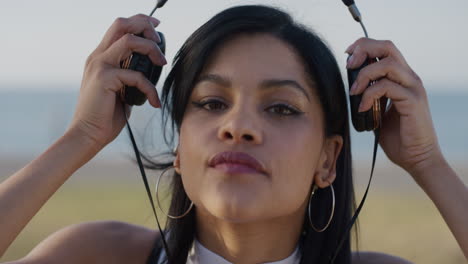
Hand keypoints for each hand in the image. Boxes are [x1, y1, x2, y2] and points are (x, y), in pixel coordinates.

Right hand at [69, 14, 165, 149]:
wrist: (88, 134)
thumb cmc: (105, 115)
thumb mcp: (120, 90)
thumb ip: (129, 76)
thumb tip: (148, 70)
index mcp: (101, 57)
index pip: (119, 27)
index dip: (139, 21)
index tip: (156, 27)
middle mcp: (98, 57)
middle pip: (122, 25)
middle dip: (144, 26)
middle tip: (159, 41)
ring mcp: (99, 66)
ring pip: (129, 40)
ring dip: (150, 49)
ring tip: (162, 63)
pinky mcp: (104, 79)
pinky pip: (136, 75)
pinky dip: (150, 88)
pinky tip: (154, 101)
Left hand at [346, 38, 443, 177]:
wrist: (416, 158)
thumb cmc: (396, 136)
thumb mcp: (377, 111)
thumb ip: (369, 96)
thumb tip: (350, 86)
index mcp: (401, 77)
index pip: (384, 48)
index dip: (364, 46)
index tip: (347, 55)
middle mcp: (409, 78)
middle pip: (388, 47)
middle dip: (364, 50)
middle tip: (349, 65)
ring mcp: (413, 88)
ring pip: (387, 64)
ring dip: (364, 75)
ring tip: (353, 92)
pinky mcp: (413, 101)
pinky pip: (387, 87)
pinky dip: (369, 95)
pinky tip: (362, 108)